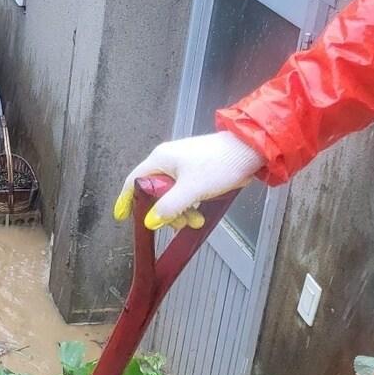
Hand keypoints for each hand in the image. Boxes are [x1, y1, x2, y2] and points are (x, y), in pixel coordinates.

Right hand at [112, 131, 264, 229]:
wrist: (250, 150)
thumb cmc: (219, 165)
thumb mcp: (192, 189)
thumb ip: (169, 207)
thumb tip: (150, 222)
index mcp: (160, 159)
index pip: (133, 181)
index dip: (126, 200)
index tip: (122, 217)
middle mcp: (167, 160)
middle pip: (154, 191)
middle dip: (165, 211)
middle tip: (178, 224)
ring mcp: (182, 165)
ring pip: (171, 194)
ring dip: (180, 210)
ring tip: (196, 220)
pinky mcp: (196, 170)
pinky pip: (184, 191)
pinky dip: (189, 204)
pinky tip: (200, 212)